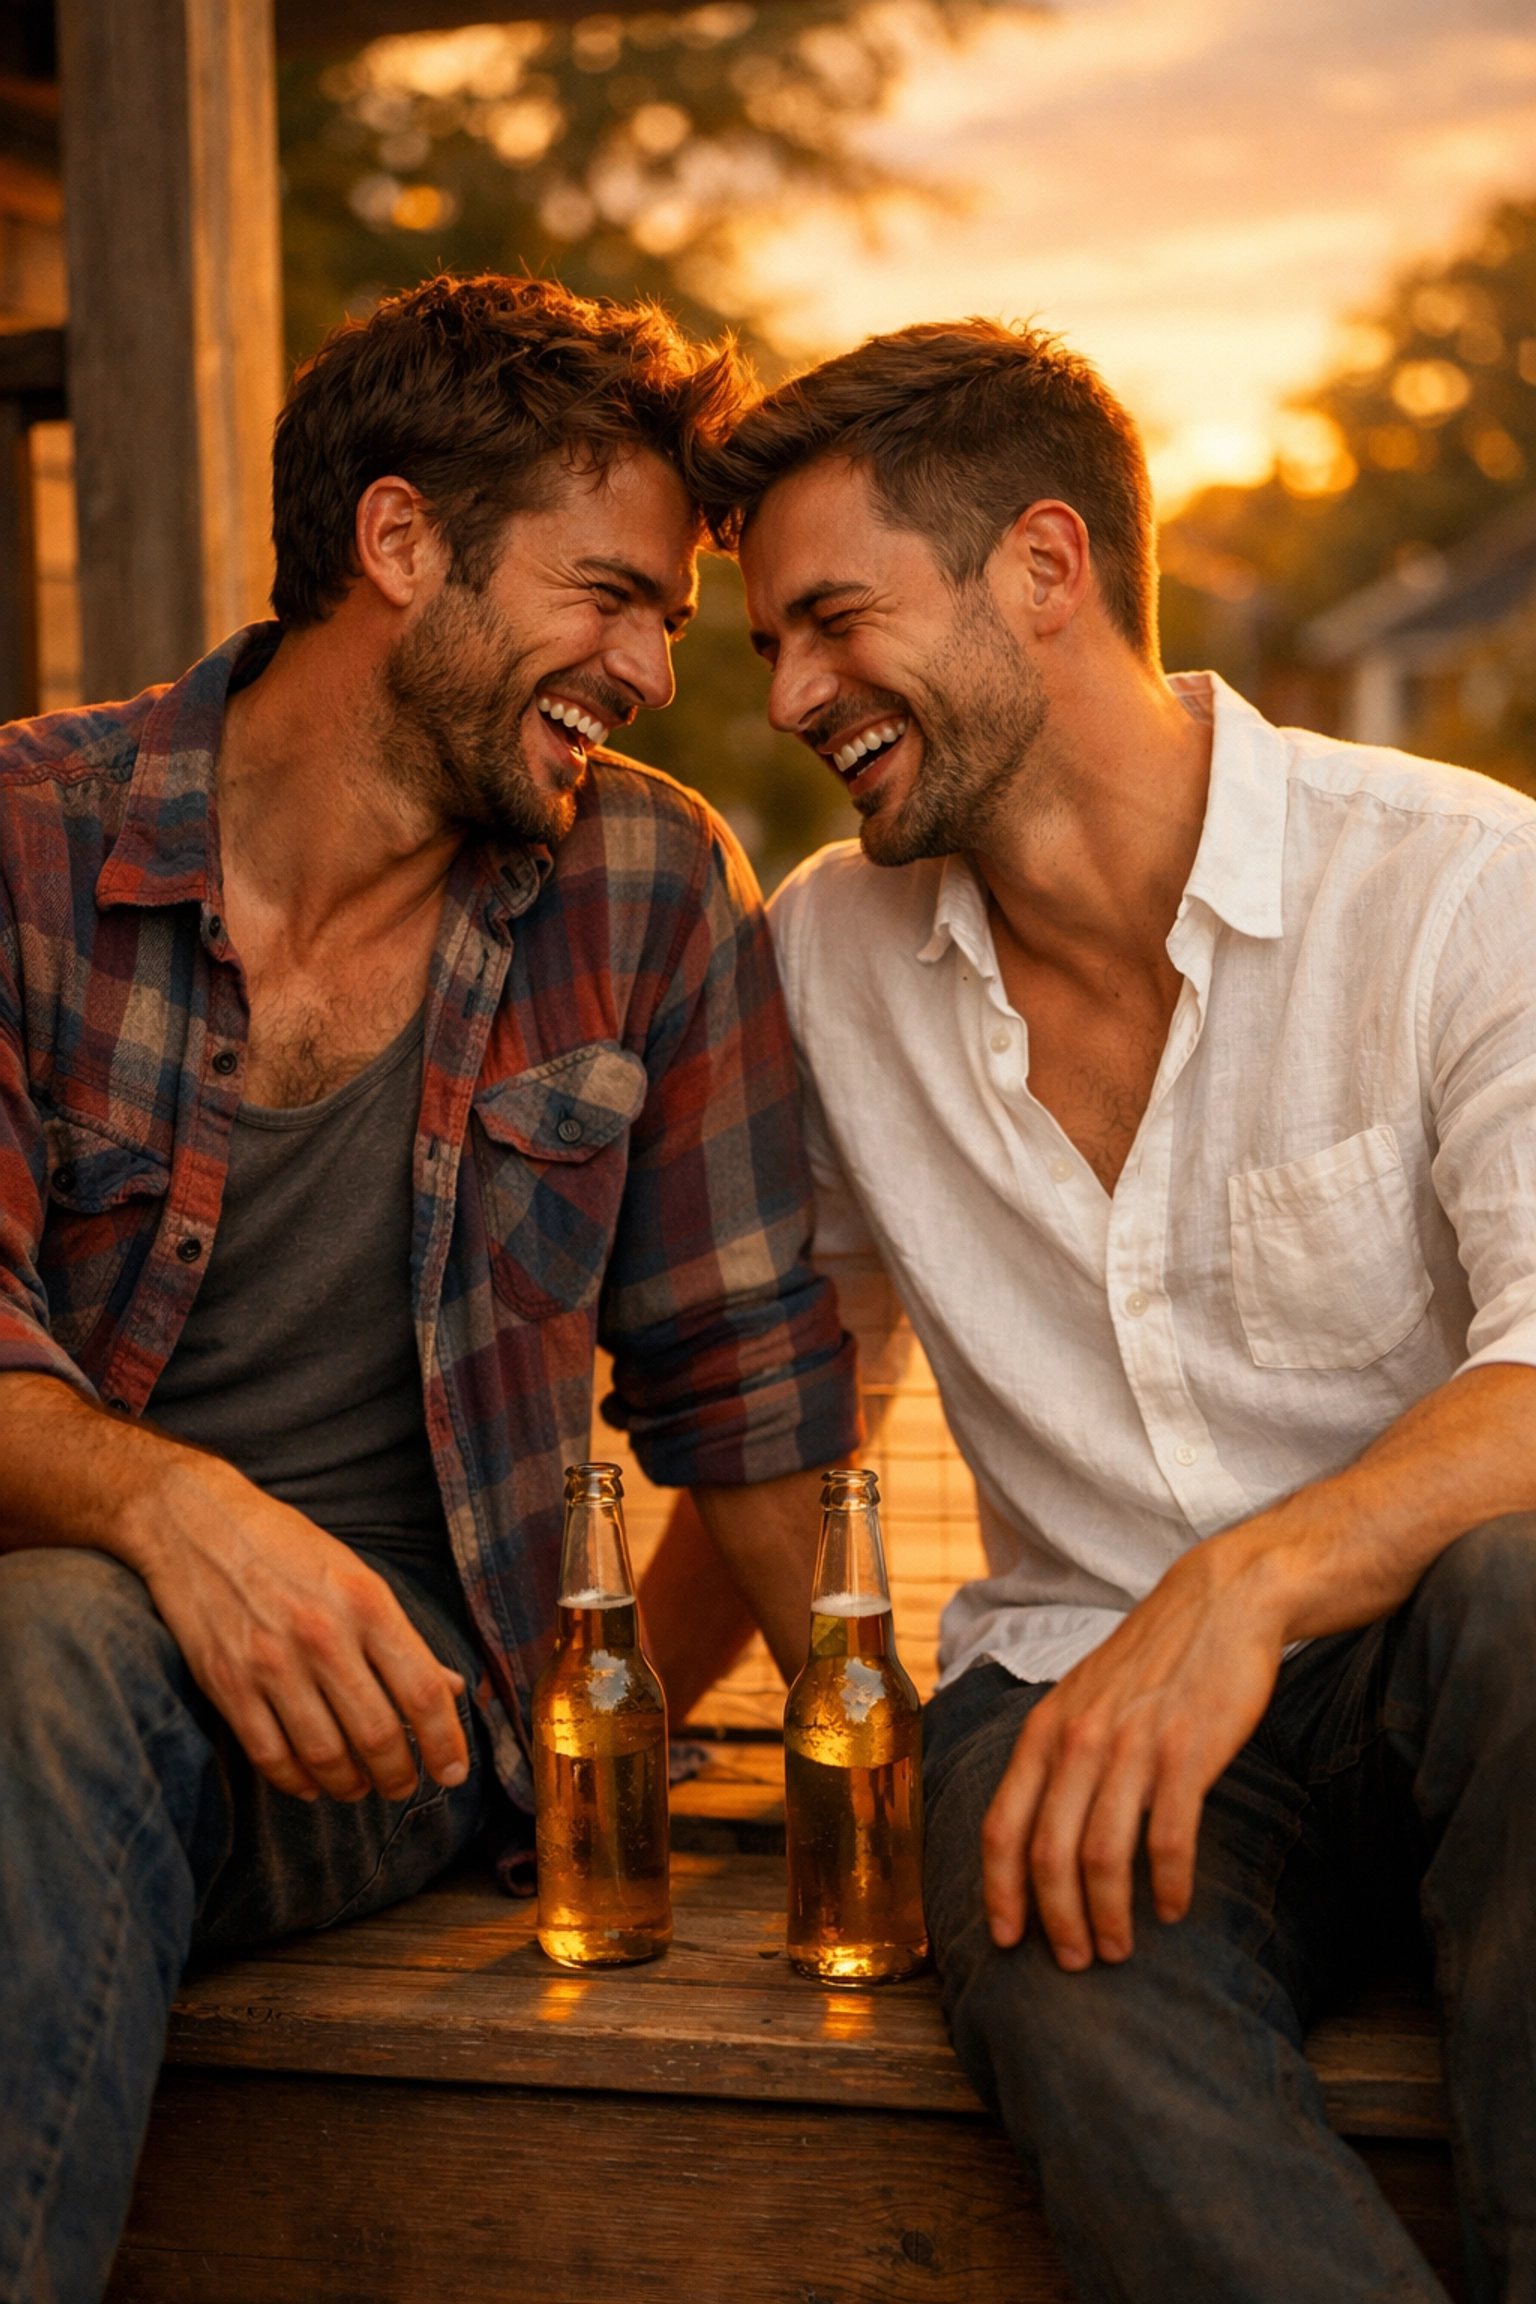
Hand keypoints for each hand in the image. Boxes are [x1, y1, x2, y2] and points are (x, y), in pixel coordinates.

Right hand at [125, 1452, 469, 1804]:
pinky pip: (269, 1755)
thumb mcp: (357, 1576)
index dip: (445, 1741)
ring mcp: (270, 1662)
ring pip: (325, 1755)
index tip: (454, 1771)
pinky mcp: (226, 1683)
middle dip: (398, 1775)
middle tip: (404, 1786)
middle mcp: (322, 1634)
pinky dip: (296, 1781)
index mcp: (366, 1602)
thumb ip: (399, 1637)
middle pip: (377, 1734)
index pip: (422, 1690)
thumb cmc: (287, 1548)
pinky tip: (312, 1783)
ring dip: (350, 1785)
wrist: (196, 1524)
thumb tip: (451, 1688)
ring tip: (361, 1788)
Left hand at [981, 1533, 1284, 1969]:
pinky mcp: (1187, 1752)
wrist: (1220, 1602)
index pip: (1001, 1825)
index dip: (999, 1890)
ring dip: (1108, 1917)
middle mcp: (1078, 1741)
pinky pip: (1167, 1839)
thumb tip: (1036, 1831)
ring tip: (1120, 1949)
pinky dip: (1166, 1885)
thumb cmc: (1150, 1660)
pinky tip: (1171, 1908)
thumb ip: (1057, 1755)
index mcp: (1045, 1730)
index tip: (1006, 1939)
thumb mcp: (1082, 1698)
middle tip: (1075, 1962)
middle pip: (1046, 1855)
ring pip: (1101, 1856)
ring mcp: (1131, 1746)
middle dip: (1056, 1921)